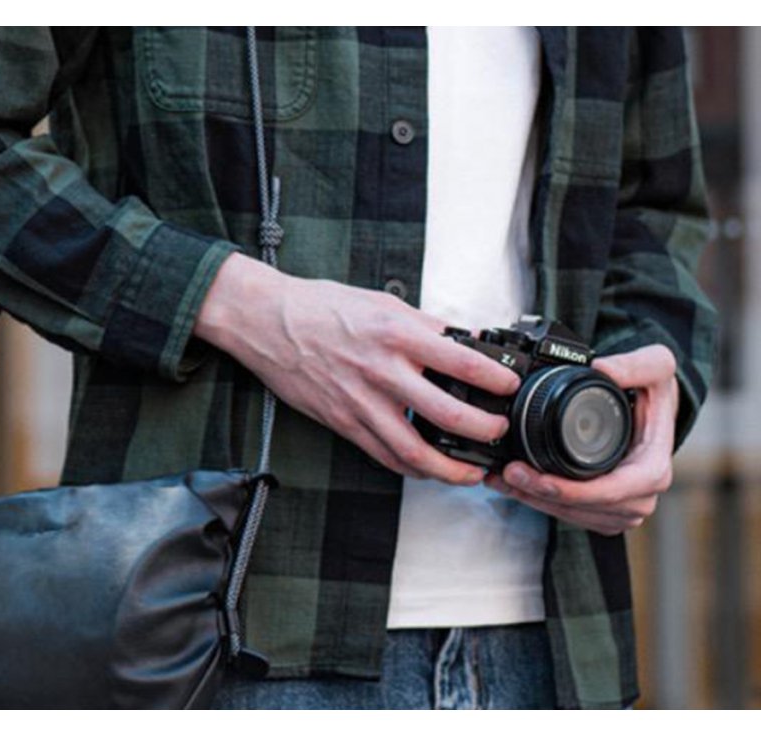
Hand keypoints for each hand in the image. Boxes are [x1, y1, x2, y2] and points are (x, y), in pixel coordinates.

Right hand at [193, 253, 519, 484]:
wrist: (267, 321)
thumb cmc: (321, 307)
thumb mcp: (381, 303)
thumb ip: (424, 325)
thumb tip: (465, 340)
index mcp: (396, 334)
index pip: (459, 362)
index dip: (494, 379)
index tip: (510, 387)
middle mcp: (381, 371)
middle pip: (445, 414)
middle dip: (481, 431)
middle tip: (497, 434)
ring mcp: (360, 401)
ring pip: (413, 449)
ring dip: (448, 469)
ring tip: (471, 473)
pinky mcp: (342, 421)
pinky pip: (382, 454)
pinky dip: (410, 467)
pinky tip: (426, 469)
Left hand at [485, 343, 678, 534]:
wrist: (651, 407)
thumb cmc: (654, 390)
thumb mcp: (656, 366)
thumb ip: (637, 365)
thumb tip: (603, 368)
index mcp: (652, 469)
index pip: (609, 492)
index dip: (570, 490)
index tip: (534, 476)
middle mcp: (641, 495)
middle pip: (584, 507)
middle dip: (541, 494)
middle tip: (507, 473)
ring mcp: (623, 507)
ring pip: (572, 515)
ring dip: (534, 500)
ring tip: (501, 478)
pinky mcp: (604, 511)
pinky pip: (569, 515)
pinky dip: (539, 502)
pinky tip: (514, 485)